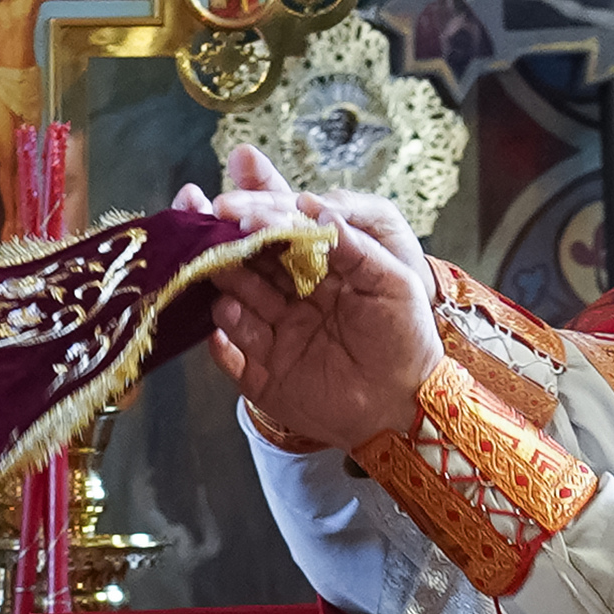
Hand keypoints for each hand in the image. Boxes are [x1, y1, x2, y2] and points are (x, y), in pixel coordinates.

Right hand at [183, 145, 438, 450]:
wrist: (404, 405)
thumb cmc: (405, 338)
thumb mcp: (392, 282)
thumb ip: (356, 246)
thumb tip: (316, 208)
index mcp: (317, 272)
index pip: (281, 238)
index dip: (261, 222)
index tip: (243, 210)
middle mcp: (288, 300)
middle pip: (248, 267)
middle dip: (225, 245)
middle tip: (207, 224)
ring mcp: (271, 337)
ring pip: (234, 304)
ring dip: (222, 284)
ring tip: (215, 266)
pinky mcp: (260, 375)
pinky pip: (230, 355)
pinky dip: (221, 338)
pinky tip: (223, 316)